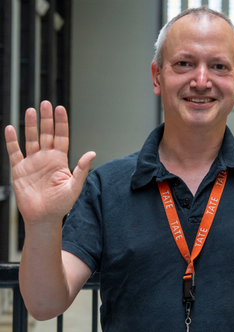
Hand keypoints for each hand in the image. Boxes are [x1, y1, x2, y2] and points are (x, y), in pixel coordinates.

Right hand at [5, 101, 95, 224]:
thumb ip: (81, 169)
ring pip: (31, 139)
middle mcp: (46, 158)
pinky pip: (14, 152)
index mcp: (60, 160)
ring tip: (30, 110)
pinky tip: (11, 128)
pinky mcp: (19, 170)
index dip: (61, 123)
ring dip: (30, 125)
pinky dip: (12, 141)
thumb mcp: (74, 186)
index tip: (60, 109)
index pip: (61, 137)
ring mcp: (32, 162)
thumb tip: (92, 153)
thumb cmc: (61, 204)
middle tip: (45, 103)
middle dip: (46, 119)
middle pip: (46, 134)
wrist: (43, 217)